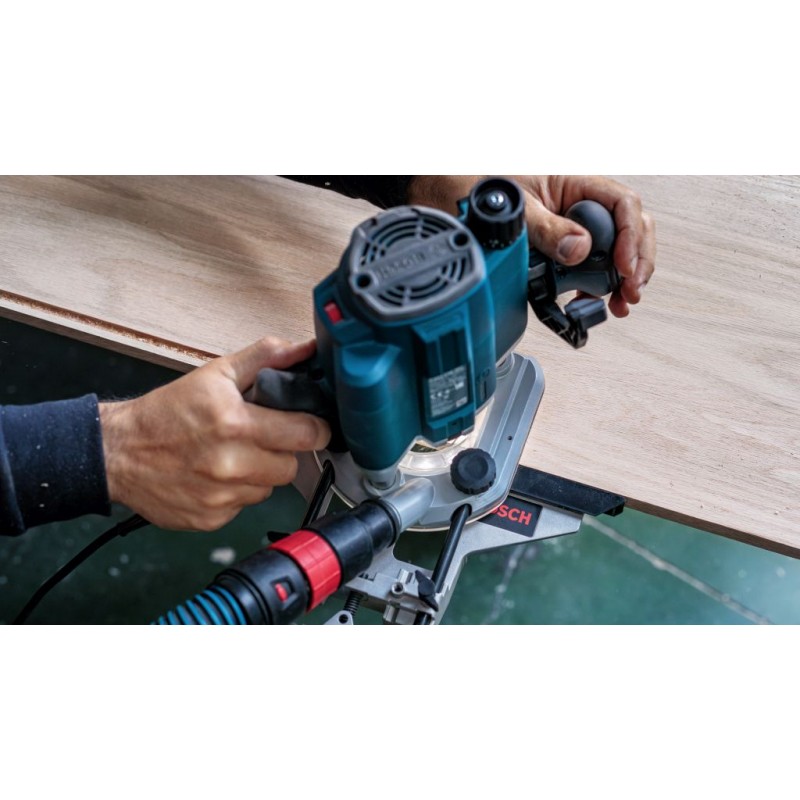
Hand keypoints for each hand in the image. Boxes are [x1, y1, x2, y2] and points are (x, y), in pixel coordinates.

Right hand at [99, 338, 329, 530]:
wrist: (118, 452)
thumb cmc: (166, 412)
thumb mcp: (216, 374)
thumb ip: (266, 358)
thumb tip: (303, 349)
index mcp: (236, 424)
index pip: (306, 434)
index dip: (314, 428)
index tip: (310, 426)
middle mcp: (231, 464)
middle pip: (291, 466)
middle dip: (281, 451)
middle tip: (259, 438)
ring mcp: (221, 496)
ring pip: (269, 488)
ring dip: (258, 473)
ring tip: (232, 456)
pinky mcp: (211, 519)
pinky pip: (244, 506)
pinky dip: (236, 493)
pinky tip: (215, 476)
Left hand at [408, 176, 654, 317]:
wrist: (442, 198)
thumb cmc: (474, 189)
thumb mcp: (512, 208)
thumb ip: (545, 227)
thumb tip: (578, 249)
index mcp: (571, 184)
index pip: (620, 204)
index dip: (629, 237)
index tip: (623, 267)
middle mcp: (574, 206)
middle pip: (626, 228)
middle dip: (635, 261)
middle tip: (630, 292)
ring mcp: (567, 229)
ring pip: (611, 250)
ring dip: (620, 277)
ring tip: (620, 304)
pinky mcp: (554, 251)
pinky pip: (585, 267)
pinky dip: (595, 286)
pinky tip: (594, 302)